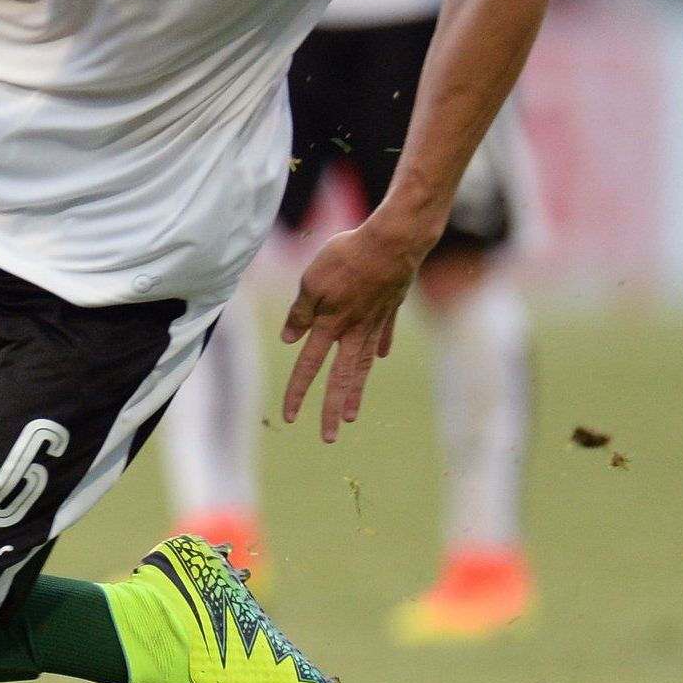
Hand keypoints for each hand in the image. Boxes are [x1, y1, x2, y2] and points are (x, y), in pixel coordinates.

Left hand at [279, 213, 433, 443]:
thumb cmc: (346, 257)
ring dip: (355, 391)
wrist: (393, 243)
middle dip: (331, 410)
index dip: (297, 392)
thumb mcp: (311, 281)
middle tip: (328, 438)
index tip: (290, 417)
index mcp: (330, 325)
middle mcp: (353, 331)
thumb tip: (289, 339)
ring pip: (362, 365)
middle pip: (339, 378)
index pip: (308, 366)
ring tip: (351, 415)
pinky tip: (380, 358)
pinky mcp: (391, 308)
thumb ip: (300, 312)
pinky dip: (380, 347)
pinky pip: (383, 335)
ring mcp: (376, 323)